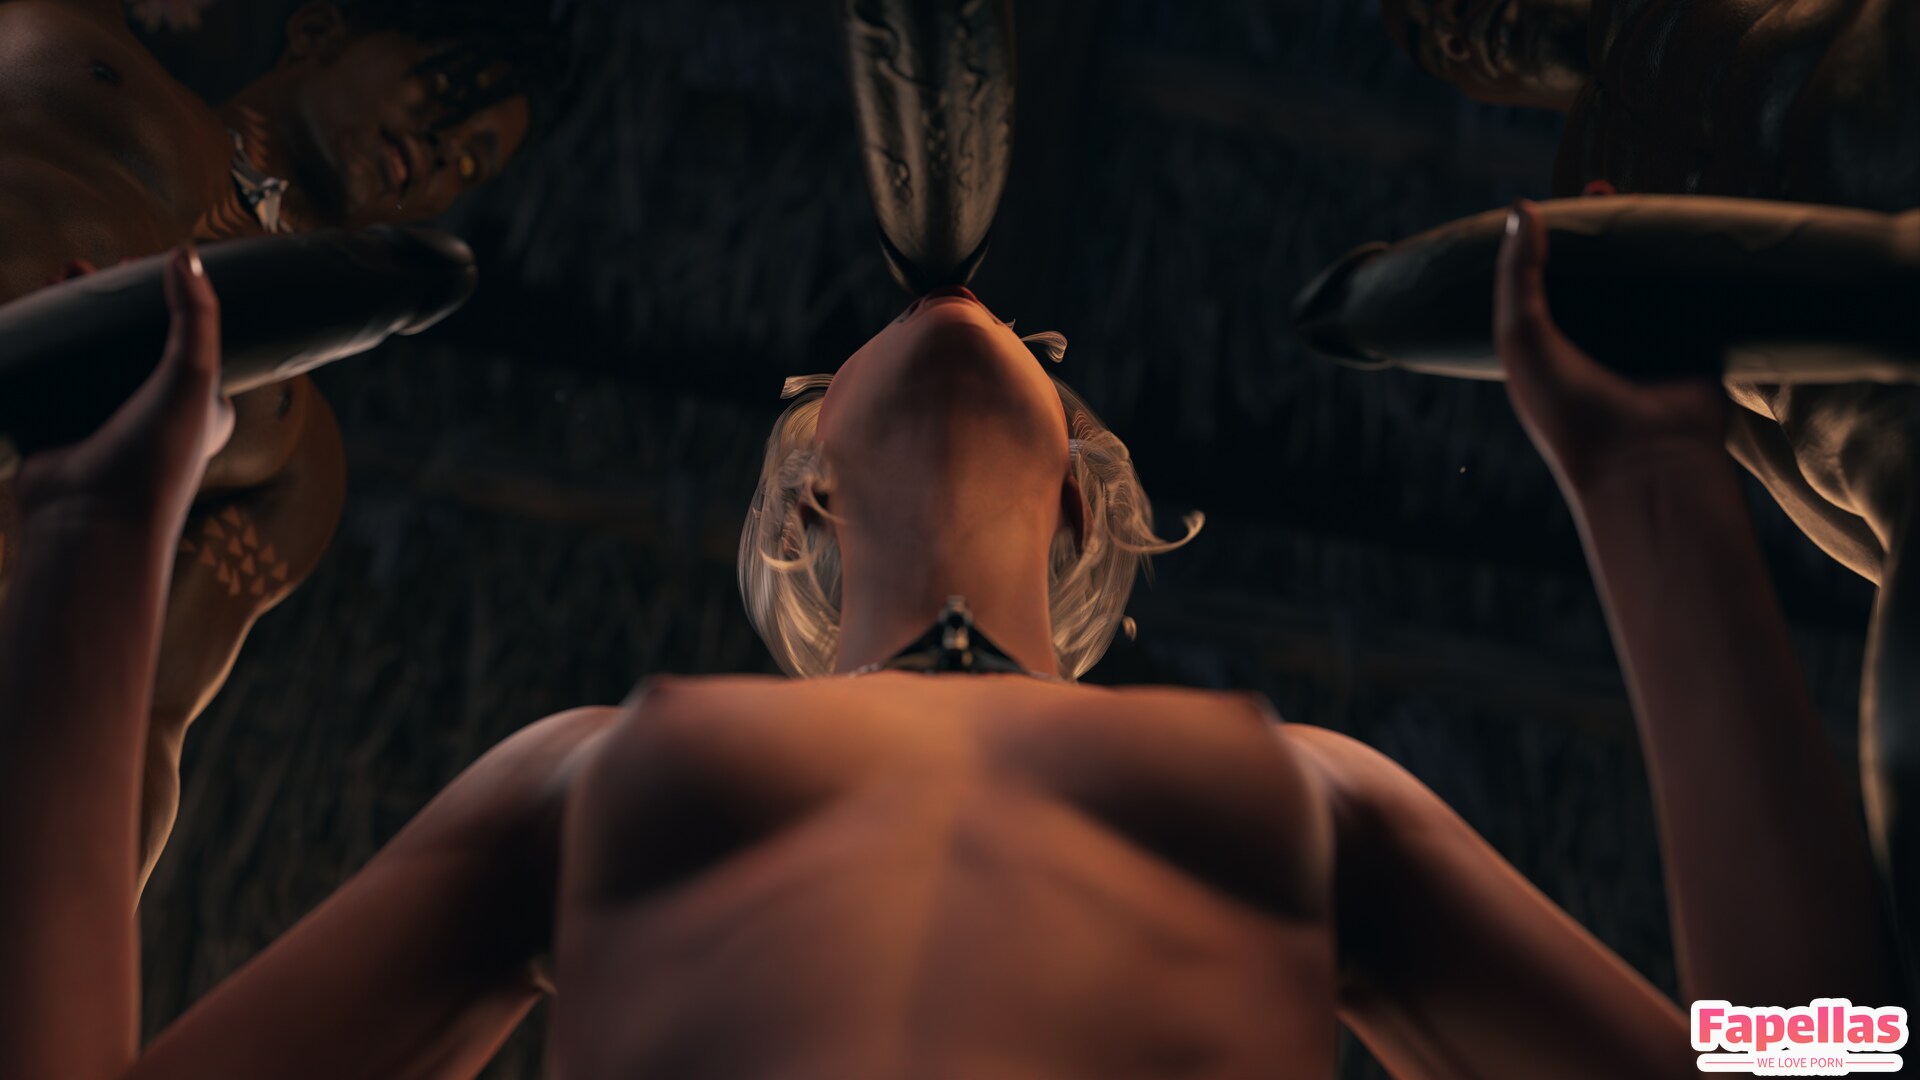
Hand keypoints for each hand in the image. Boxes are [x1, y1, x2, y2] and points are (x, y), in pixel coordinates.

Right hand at [14, 247, 233, 528]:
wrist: (90, 523)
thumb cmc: (157, 459)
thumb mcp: (194, 379)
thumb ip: (195, 316)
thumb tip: (185, 254)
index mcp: (204, 402)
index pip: (189, 336)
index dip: (167, 296)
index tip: (139, 263)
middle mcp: (157, 409)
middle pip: (131, 337)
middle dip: (108, 297)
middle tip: (84, 269)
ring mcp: (106, 415)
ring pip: (88, 349)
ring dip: (71, 312)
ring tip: (58, 279)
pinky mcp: (60, 422)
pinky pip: (51, 369)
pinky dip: (42, 339)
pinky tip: (32, 311)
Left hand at [1495, 200, 1727, 494]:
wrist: (1646, 463)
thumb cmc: (1569, 412)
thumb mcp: (1522, 338)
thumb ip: (1518, 274)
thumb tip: (1522, 208)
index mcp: (1550, 345)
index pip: (1548, 280)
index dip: (1552, 240)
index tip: (1559, 201)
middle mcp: (1596, 342)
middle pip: (1602, 272)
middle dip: (1605, 230)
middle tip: (1607, 186)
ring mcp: (1647, 341)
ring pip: (1647, 277)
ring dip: (1651, 240)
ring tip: (1648, 194)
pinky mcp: (1693, 343)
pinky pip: (1694, 293)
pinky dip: (1693, 266)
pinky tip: (1694, 227)